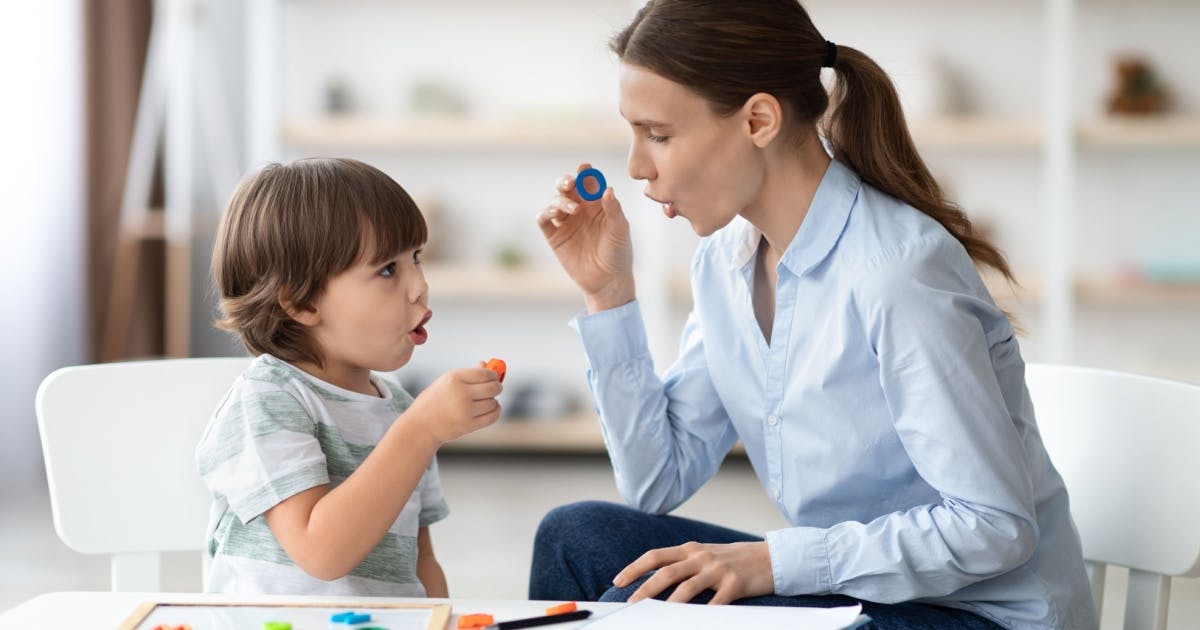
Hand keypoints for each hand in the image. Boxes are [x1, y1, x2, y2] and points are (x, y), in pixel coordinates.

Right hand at [405, 368, 501, 444]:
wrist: (421, 425)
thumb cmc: (435, 400)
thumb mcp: (447, 382)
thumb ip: (468, 374)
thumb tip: (487, 364)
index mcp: (455, 378)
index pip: (485, 374)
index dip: (493, 375)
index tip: (494, 377)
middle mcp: (461, 393)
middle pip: (493, 387)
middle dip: (497, 387)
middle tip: (495, 388)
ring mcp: (465, 410)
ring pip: (493, 402)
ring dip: (493, 401)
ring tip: (484, 401)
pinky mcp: (468, 425)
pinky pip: (492, 416)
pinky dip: (495, 411)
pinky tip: (490, 409)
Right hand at [536, 163, 634, 311]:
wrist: (607, 281)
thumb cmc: (618, 254)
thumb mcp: (620, 230)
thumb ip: (614, 209)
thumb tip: (608, 189)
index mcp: (598, 204)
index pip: (588, 183)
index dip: (585, 173)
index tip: (584, 169)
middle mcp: (580, 210)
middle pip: (567, 188)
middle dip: (566, 181)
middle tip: (570, 183)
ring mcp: (566, 222)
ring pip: (555, 200)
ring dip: (560, 199)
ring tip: (572, 210)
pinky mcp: (555, 237)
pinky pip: (544, 219)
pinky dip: (546, 212)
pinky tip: (555, 213)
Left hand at [614, 541, 774, 604]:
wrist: (770, 558)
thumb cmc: (733, 560)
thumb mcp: (705, 555)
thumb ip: (682, 564)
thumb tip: (653, 580)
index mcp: (690, 549)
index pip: (655, 556)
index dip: (635, 568)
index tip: (618, 581)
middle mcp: (702, 557)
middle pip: (666, 572)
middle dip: (645, 590)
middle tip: (630, 604)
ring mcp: (718, 570)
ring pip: (687, 588)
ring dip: (669, 605)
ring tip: (656, 618)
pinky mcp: (735, 584)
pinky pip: (715, 603)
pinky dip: (703, 615)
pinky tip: (692, 623)